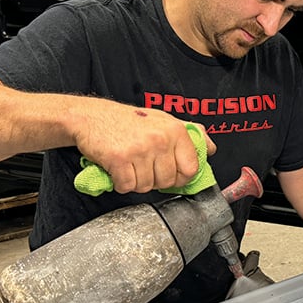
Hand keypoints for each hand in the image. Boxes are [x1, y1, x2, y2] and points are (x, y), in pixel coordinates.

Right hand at [72, 100, 215, 192]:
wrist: (91, 116)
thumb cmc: (128, 120)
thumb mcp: (164, 120)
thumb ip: (191, 135)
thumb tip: (211, 149)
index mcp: (176, 130)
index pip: (191, 169)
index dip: (180, 178)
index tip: (170, 175)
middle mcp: (161, 139)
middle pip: (168, 181)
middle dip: (155, 180)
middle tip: (143, 166)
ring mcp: (140, 149)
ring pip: (147, 186)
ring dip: (136, 181)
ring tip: (129, 164)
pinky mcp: (120, 159)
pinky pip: (127, 186)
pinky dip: (120, 183)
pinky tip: (117, 169)